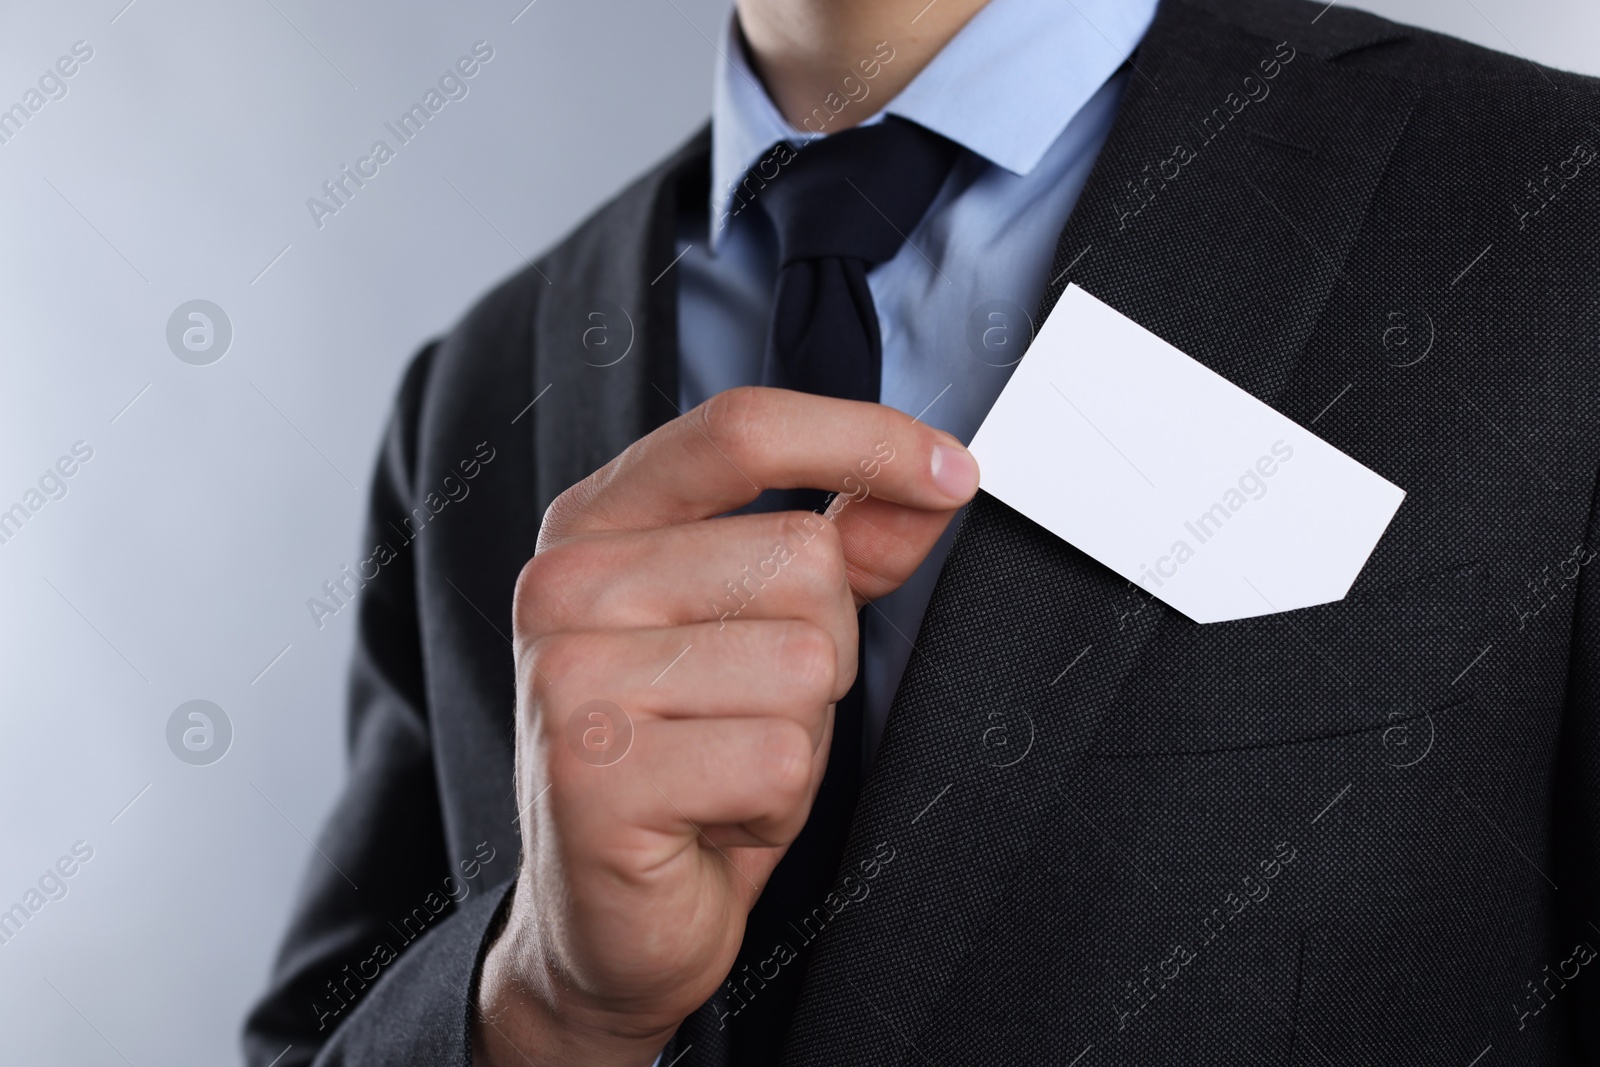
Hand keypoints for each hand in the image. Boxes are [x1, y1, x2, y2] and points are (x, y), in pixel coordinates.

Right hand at [472, 387, 979, 1064]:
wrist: (604, 923)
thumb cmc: (685, 765)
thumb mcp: (764, 634)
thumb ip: (844, 547)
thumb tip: (934, 481)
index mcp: (595, 525)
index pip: (739, 430)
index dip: (861, 438)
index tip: (950, 472)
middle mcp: (562, 583)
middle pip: (800, 559)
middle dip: (821, 655)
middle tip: (745, 717)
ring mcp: (567, 675)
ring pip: (801, 663)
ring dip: (798, 738)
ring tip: (722, 771)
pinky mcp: (593, 772)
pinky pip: (779, 759)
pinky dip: (776, 806)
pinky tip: (709, 821)